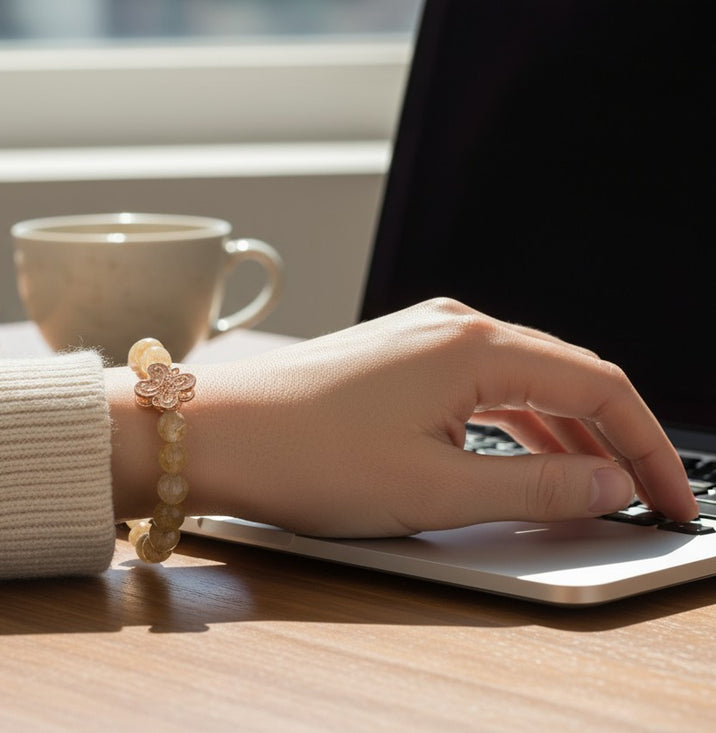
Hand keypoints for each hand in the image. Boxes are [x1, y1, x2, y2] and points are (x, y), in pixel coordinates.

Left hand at [111, 298, 696, 536]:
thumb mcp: (433, 488)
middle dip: (612, 440)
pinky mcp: (392, 360)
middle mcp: (453, 327)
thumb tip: (606, 485)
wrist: (210, 433)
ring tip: (591, 489)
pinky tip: (518, 459)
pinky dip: (513, 425)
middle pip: (566, 378)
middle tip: (643, 499)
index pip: (599, 388)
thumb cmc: (306, 456)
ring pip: (522, 383)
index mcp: (475, 347)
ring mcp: (419, 338)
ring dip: (563, 435)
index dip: (646, 448)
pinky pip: (478, 388)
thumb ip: (533, 487)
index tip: (669, 500)